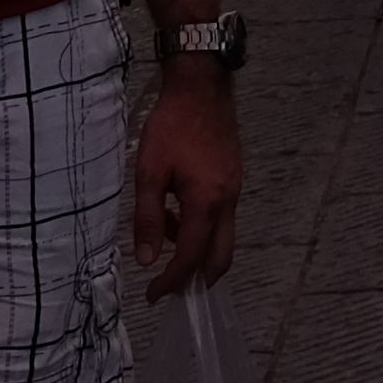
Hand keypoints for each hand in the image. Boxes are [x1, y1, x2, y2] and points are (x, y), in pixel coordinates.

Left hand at [131, 66, 241, 298]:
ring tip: (165, 236)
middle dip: (197, 278)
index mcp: (207, 202)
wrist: (201, 87)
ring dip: (198, 250)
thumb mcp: (149, 172)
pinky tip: (177, 210)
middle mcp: (228, 201)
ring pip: (223, 237)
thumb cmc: (171, 126)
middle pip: (221, 257)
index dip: (172, 281)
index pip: (192, 256)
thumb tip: (147, 259)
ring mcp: (234, 189)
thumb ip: (148, 218)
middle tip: (170, 287)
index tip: (153, 294)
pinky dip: (202, 228)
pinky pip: (222, 217)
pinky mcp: (233, 178)